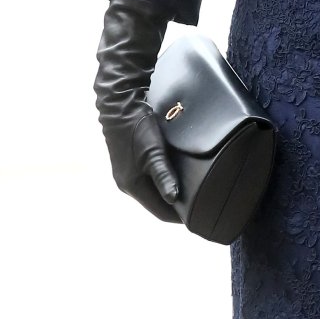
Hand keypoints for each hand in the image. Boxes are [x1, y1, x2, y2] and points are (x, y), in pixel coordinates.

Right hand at [95, 0, 181, 223]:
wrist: (119, 102)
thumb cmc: (136, 127)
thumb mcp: (154, 152)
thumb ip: (164, 176)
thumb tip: (175, 199)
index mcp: (132, 186)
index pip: (161, 212)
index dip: (181, 216)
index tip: (200, 215)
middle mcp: (127, 183)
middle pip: (158, 202)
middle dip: (178, 205)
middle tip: (201, 202)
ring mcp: (127, 172)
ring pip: (154, 190)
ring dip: (172, 191)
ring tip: (193, 189)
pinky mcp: (129, 161)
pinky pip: (150, 178)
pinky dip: (165, 180)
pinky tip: (178, 173)